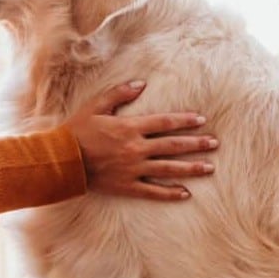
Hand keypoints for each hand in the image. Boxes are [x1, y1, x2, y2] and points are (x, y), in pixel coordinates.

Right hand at [65, 80, 217, 200]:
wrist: (63, 160)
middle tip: (215, 144)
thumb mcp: (96, 106)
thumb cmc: (77, 131)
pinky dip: (170, 192)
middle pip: (173, 145)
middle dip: (196, 144)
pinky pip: (153, 190)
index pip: (164, 122)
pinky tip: (185, 193)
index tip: (201, 120)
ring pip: (168, 168)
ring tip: (209, 168)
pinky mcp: (127, 185)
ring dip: (191, 168)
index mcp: (130, 127)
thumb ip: (119, 93)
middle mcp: (136, 148)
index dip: (184, 121)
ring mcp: (133, 169)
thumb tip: (141, 83)